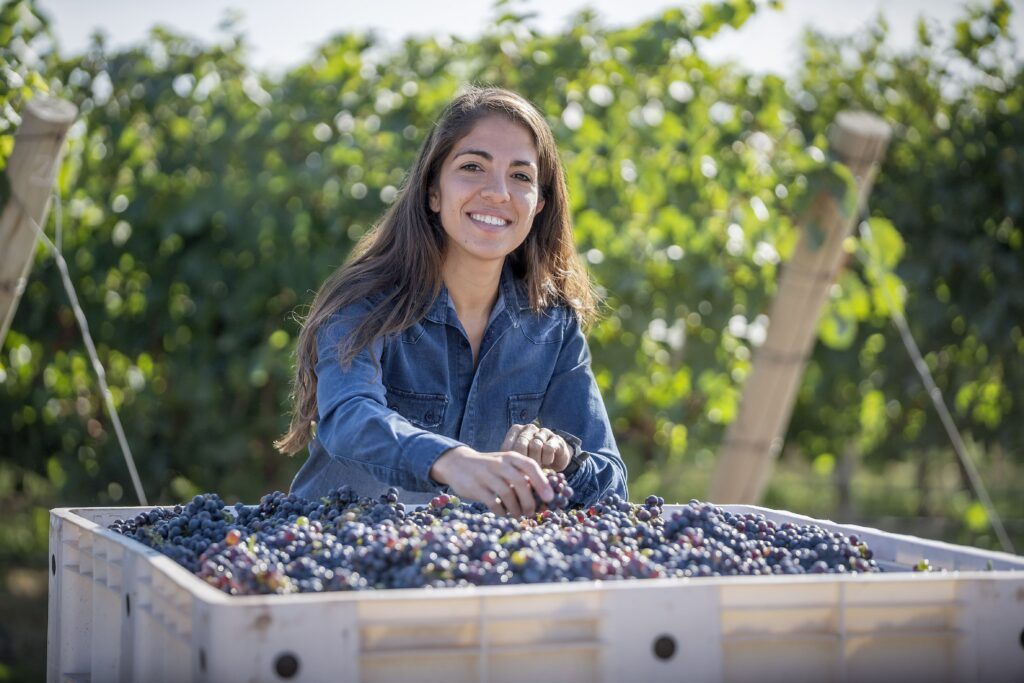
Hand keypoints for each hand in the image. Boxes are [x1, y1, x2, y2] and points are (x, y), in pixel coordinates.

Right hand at [430, 445, 553, 516]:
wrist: (457, 463)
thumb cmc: (489, 468)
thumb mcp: (505, 465)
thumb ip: (522, 476)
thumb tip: (544, 496)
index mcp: (510, 457)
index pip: (531, 466)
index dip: (542, 482)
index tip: (550, 498)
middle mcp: (499, 463)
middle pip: (520, 482)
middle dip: (530, 501)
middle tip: (532, 512)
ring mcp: (486, 475)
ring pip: (507, 494)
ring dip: (516, 508)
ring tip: (518, 514)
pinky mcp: (475, 487)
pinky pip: (493, 502)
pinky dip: (502, 511)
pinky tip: (503, 513)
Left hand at [502, 423, 571, 472]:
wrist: (555, 460)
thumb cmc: (532, 460)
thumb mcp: (519, 460)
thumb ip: (510, 461)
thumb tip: (504, 471)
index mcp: (516, 430)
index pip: (508, 446)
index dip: (511, 462)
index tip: (515, 471)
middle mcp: (528, 428)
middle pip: (521, 445)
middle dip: (524, 460)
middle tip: (527, 470)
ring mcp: (543, 431)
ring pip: (535, 446)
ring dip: (536, 460)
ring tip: (538, 466)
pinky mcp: (556, 438)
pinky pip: (548, 448)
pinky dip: (547, 458)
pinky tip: (548, 462)